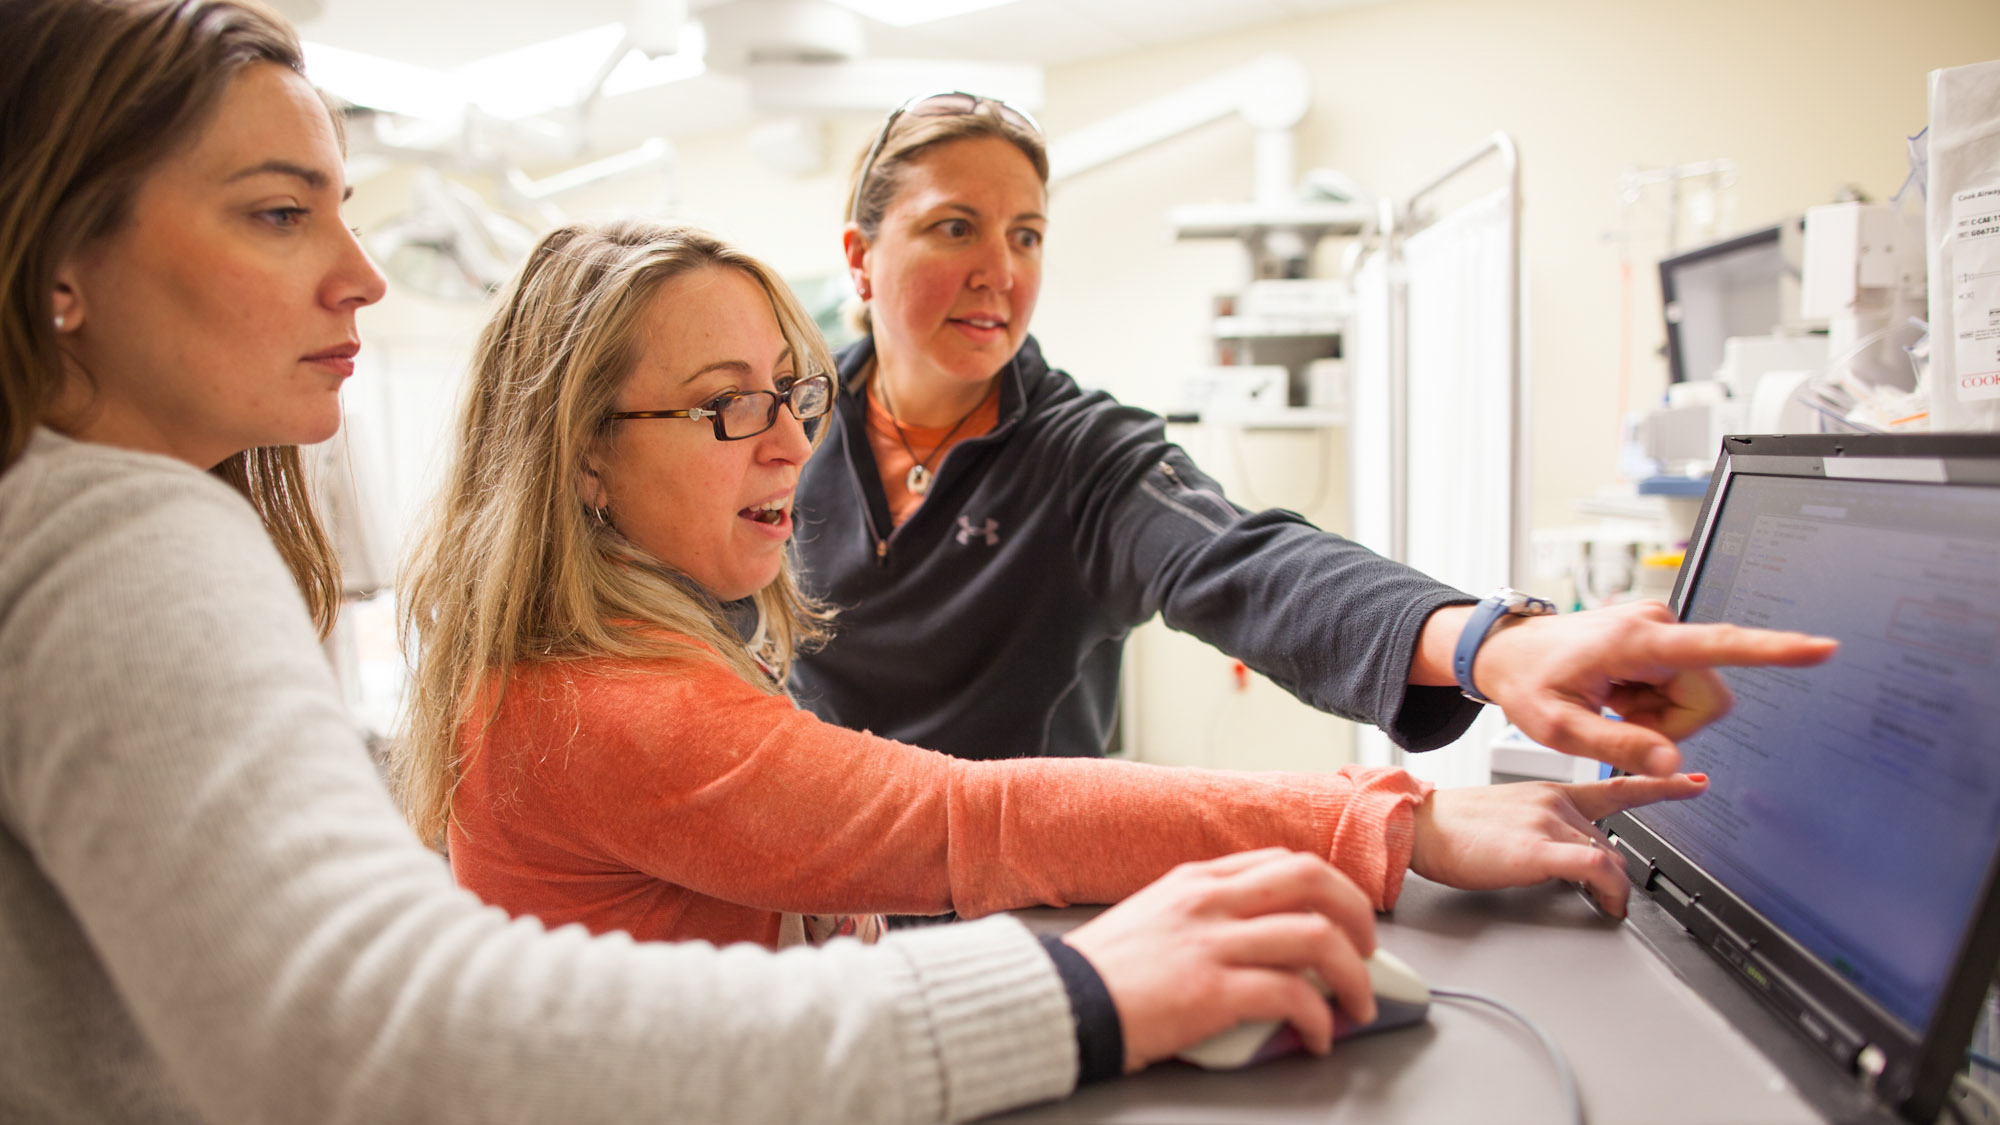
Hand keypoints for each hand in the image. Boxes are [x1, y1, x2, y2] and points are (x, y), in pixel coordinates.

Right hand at [1061, 848, 1377, 1073]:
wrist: (1058, 1003)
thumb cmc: (1102, 972)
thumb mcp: (1154, 918)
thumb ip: (1203, 915)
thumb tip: (1257, 939)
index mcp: (1196, 880)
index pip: (1284, 861)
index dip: (1331, 888)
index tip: (1346, 919)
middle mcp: (1209, 899)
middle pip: (1314, 880)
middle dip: (1358, 915)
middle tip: (1368, 952)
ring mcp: (1211, 942)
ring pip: (1318, 936)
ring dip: (1355, 975)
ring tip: (1359, 1004)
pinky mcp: (1211, 990)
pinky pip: (1292, 995)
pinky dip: (1319, 1019)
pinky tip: (1317, 1037)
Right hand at [1407, 773, 1706, 916]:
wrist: (1420, 825)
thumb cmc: (1454, 828)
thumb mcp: (1509, 817)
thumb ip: (1545, 829)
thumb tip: (1568, 859)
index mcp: (1550, 791)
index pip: (1615, 785)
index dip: (1658, 785)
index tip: (1692, 781)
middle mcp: (1556, 800)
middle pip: (1613, 838)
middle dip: (1616, 871)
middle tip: (1612, 897)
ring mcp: (1549, 821)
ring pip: (1610, 855)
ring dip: (1615, 887)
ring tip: (1608, 907)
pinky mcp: (1539, 847)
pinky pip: (1596, 866)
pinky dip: (1610, 888)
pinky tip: (1608, 904)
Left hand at [1473, 600, 1836, 775]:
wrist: (1510, 652)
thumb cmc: (1529, 682)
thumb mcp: (1561, 727)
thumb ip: (1617, 746)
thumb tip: (1672, 763)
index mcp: (1636, 640)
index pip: (1718, 646)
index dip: (1774, 650)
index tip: (1820, 647)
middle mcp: (1658, 625)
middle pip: (1709, 699)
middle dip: (1673, 726)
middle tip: (1620, 721)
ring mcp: (1664, 629)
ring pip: (1698, 699)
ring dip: (1661, 717)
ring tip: (1616, 705)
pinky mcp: (1667, 639)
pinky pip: (1685, 690)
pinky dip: (1656, 706)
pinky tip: (1622, 697)